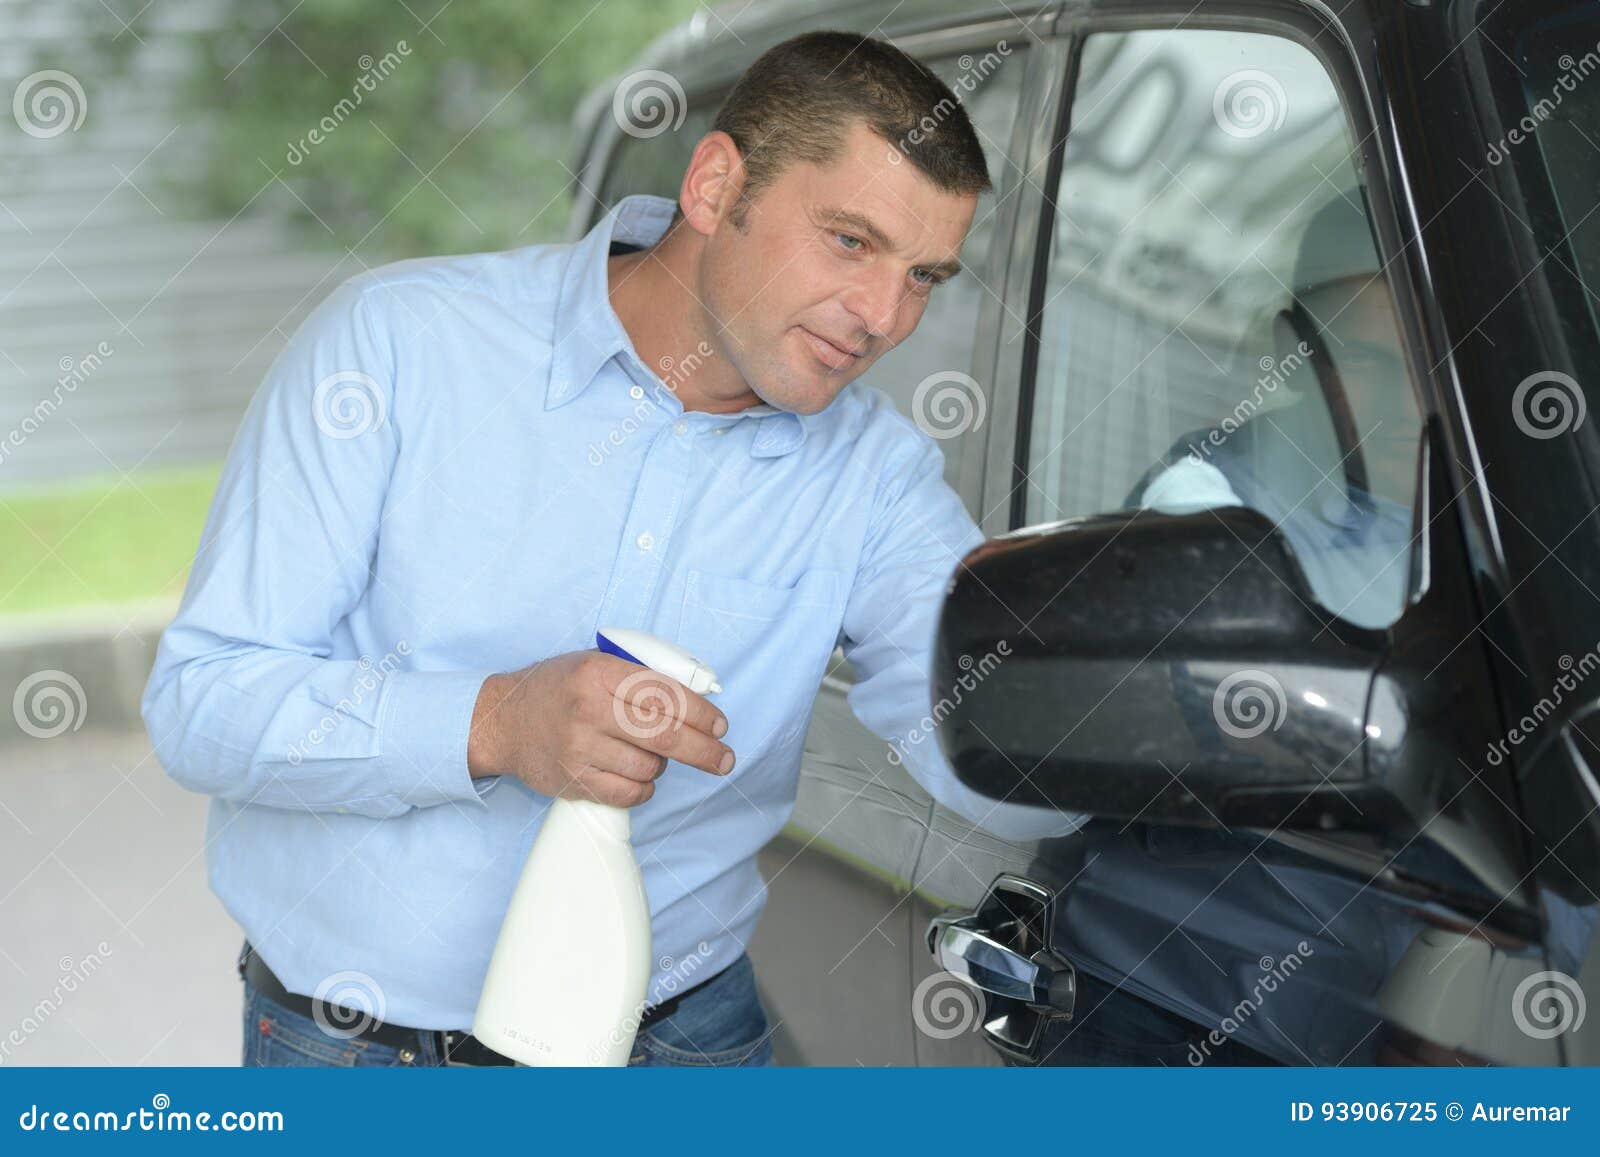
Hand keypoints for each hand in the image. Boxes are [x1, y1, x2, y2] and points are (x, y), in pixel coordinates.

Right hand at [467, 650, 732, 806]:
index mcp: (598, 673)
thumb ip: (638, 676)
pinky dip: (644, 787)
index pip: (665, 694)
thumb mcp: (594, 663)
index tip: (720, 726)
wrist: (503, 720)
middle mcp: (589, 709)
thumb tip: (697, 699)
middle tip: (725, 759)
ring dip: (663, 765)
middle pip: (665, 736)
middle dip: (705, 751)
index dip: (701, 714)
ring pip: (649, 767)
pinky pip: (628, 793)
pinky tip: (640, 775)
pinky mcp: (573, 780)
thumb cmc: (558, 688)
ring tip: (653, 754)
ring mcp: (579, 748)